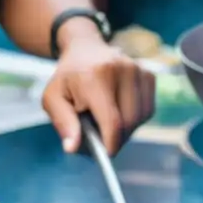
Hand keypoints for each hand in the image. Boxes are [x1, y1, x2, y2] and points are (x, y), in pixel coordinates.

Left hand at [42, 35, 155, 155]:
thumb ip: (62, 123)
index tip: (105, 154)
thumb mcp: (53, 98)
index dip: (111, 144)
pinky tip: (121, 111)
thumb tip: (72, 148)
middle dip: (116, 138)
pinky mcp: (149, 75)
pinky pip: (148, 110)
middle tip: (101, 138)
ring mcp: (138, 70)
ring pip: (140, 118)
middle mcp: (121, 70)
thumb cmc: (68, 78)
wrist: (85, 48)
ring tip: (108, 122)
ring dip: (127, 129)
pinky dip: (136, 119)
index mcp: (95, 76)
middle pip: (128, 122)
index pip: (112, 121)